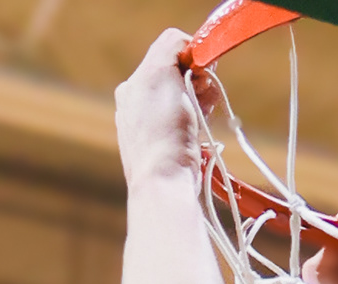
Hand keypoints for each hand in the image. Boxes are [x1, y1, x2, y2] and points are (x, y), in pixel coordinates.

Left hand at [116, 28, 207, 191]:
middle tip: (205, 99)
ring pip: (186, 102)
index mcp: (132, 85)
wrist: (165, 184)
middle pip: (179, 77)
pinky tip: (199, 137)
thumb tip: (187, 47)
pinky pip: (187, 128)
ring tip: (203, 121)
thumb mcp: (160, 71)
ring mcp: (149, 131)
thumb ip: (171, 45)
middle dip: (199, 84)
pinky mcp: (164, 154)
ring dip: (202, 106)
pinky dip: (198, 127)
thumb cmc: (163, 131)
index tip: (203, 73)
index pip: (169, 51)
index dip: (192, 58)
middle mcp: (136, 106)